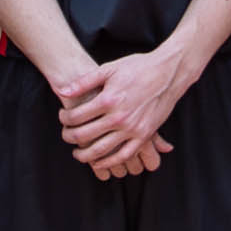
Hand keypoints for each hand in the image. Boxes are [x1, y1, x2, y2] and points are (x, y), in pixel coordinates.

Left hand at [56, 48, 186, 175]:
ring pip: (101, 150)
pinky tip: (99, 162)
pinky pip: (124, 155)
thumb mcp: (109, 69)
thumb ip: (84, 82)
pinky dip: (109, 162)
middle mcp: (119, 116)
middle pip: (84, 135)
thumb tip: (62, 91)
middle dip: (69, 137)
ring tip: (77, 153)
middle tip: (65, 135)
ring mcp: (132, 128)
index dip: (64, 119)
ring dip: (84, 154)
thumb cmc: (138, 67)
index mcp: (108, 99)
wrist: (168, 73)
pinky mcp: (144, 135)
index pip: (76, 116)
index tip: (63, 117)